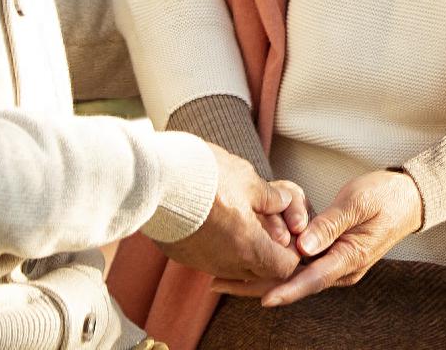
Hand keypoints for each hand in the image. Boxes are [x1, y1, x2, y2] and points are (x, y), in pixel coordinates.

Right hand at [158, 145, 309, 282]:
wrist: (155, 177)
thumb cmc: (206, 176)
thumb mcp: (248, 180)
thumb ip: (270, 197)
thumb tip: (283, 202)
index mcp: (249, 248)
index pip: (284, 268)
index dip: (290, 251)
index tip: (286, 230)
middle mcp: (227, 263)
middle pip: (259, 271)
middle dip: (267, 251)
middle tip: (265, 222)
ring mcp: (202, 262)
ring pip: (234, 266)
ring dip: (243, 249)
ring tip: (240, 217)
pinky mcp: (183, 255)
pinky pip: (210, 259)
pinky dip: (219, 246)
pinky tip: (216, 221)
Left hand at [212, 169, 422, 306]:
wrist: (409, 198)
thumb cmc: (385, 197)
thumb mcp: (357, 203)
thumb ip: (329, 224)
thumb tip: (303, 247)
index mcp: (349, 258)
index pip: (312, 279)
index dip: (286, 289)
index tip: (261, 297)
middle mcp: (341, 269)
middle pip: (294, 284)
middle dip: (256, 286)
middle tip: (219, 283)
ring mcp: (335, 265)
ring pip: (292, 278)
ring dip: (259, 278)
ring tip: (223, 277)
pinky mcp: (330, 257)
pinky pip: (299, 268)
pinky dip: (274, 267)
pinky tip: (250, 263)